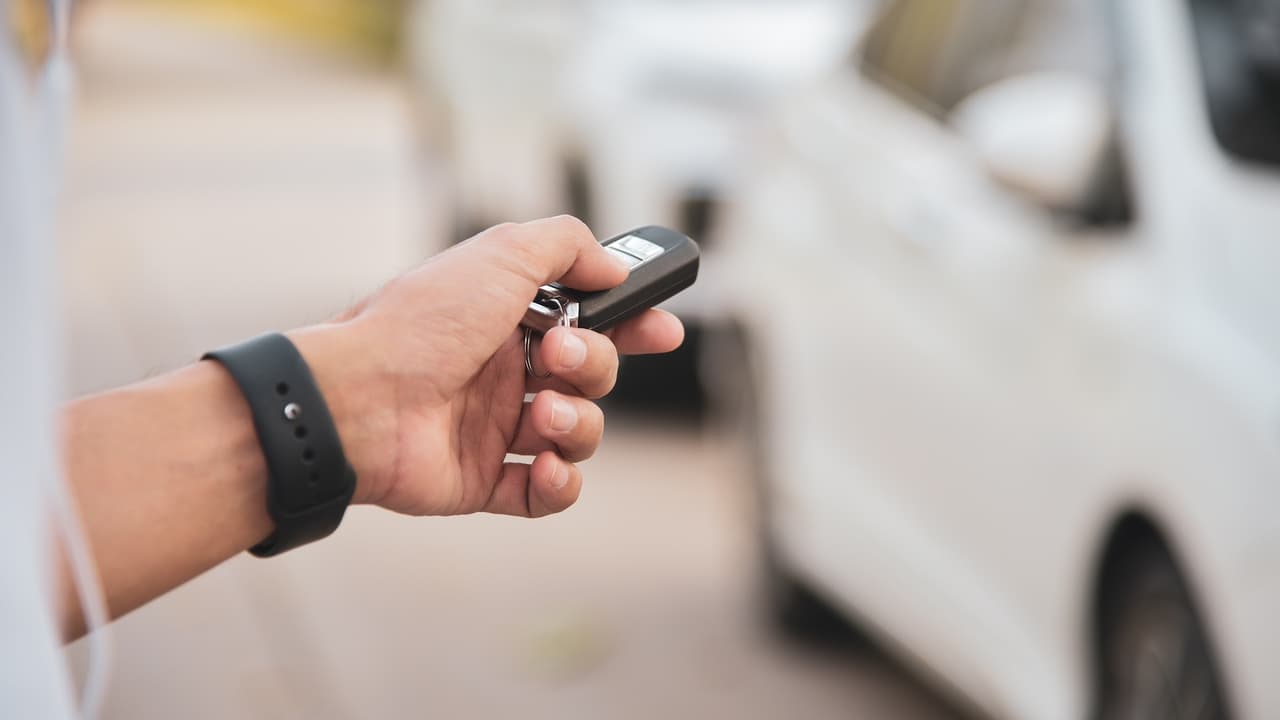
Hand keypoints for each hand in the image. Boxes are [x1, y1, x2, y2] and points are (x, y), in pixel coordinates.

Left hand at [290, 216, 683, 517]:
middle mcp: (505, 369)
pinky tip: (545, 466)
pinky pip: (547, 493)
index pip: (591, 319)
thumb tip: (613, 266)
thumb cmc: (422, 323)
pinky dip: (560, 484)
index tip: (664, 330)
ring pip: (579, 433)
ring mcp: (495, 427)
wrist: (358, 400)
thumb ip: (567, 246)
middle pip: (595, 374)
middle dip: (596, 366)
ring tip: (541, 416)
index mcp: (509, 316)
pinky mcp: (484, 481)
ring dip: (579, 423)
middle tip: (558, 357)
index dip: (633, 324)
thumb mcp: (501, 253)